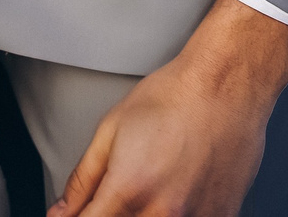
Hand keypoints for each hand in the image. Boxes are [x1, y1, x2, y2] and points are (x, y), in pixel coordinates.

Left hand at [50, 0, 287, 216]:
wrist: (227, 85)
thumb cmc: (174, 98)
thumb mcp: (111, 131)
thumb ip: (82, 181)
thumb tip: (60, 213)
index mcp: (129, 191)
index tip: (76, 215)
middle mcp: (164, 213)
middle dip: (111, 215)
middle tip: (119, 190)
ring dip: (144, 214)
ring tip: (153, 183)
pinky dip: (175, 214)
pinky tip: (176, 190)